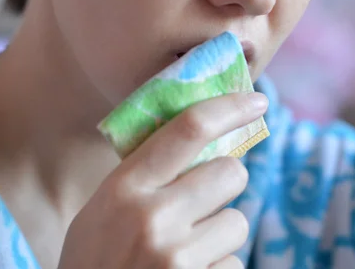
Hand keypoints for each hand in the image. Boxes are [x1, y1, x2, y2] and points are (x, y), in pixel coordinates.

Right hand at [58, 92, 267, 268]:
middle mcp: (153, 218)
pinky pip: (235, 266)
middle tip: (204, 200)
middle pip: (230, 172)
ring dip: (221, 234)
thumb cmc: (97, 259)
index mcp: (126, 186)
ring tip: (187, 251)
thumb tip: (206, 136)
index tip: (256, 101)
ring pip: (237, 221)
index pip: (188, 129)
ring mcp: (177, 259)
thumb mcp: (107, 206)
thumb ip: (148, 172)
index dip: (229, 108)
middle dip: (225, 182)